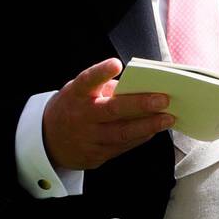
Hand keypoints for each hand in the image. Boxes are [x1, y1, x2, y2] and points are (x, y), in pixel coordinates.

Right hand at [41, 57, 173, 169]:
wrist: (50, 140)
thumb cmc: (75, 107)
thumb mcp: (82, 92)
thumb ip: (106, 89)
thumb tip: (142, 88)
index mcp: (77, 94)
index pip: (87, 81)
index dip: (101, 73)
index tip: (116, 64)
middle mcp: (81, 116)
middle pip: (112, 110)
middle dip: (140, 104)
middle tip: (163, 99)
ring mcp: (88, 137)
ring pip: (121, 133)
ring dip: (148, 125)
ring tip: (168, 118)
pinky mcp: (95, 154)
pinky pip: (123, 146)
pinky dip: (141, 137)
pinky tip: (154, 129)